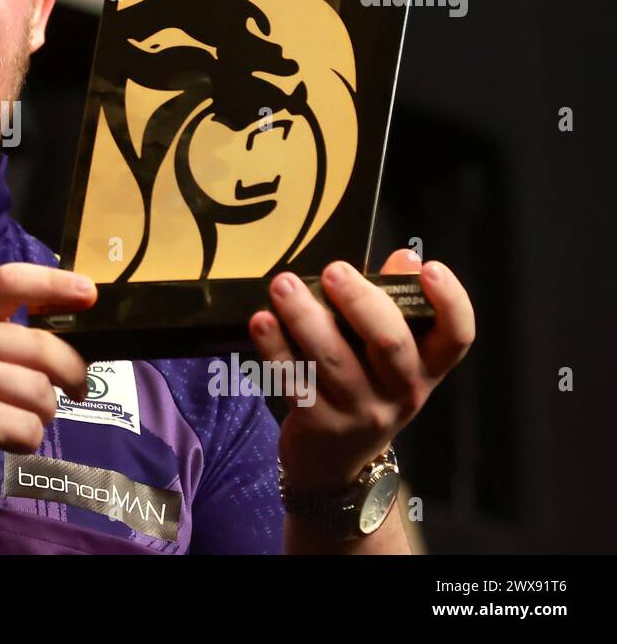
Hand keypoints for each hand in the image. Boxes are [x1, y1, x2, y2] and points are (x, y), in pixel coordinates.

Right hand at [0, 263, 92, 502]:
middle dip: (73, 372)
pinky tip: (6, 440)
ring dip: (44, 413)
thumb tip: (75, 339)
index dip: (53, 282)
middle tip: (76, 389)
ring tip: (20, 417)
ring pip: (41, 391)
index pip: (8, 281)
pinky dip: (29, 440)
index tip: (87, 292)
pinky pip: (30, 427)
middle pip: (43, 346)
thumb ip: (6, 339)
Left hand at [247, 249, 474, 495]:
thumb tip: (407, 256)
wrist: (335, 461)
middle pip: (390, 343)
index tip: (432, 268)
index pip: (457, 337)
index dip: (450, 302)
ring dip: (306, 317)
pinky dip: (275, 347)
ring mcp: (360, 412)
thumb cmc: (365, 385)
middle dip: (359, 301)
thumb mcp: (389, 353)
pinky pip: (295, 379)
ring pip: (334, 359)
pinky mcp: (318, 423)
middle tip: (332, 270)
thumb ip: (395, 302)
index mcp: (427, 367)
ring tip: (283, 285)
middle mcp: (401, 391)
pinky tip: (261, 320)